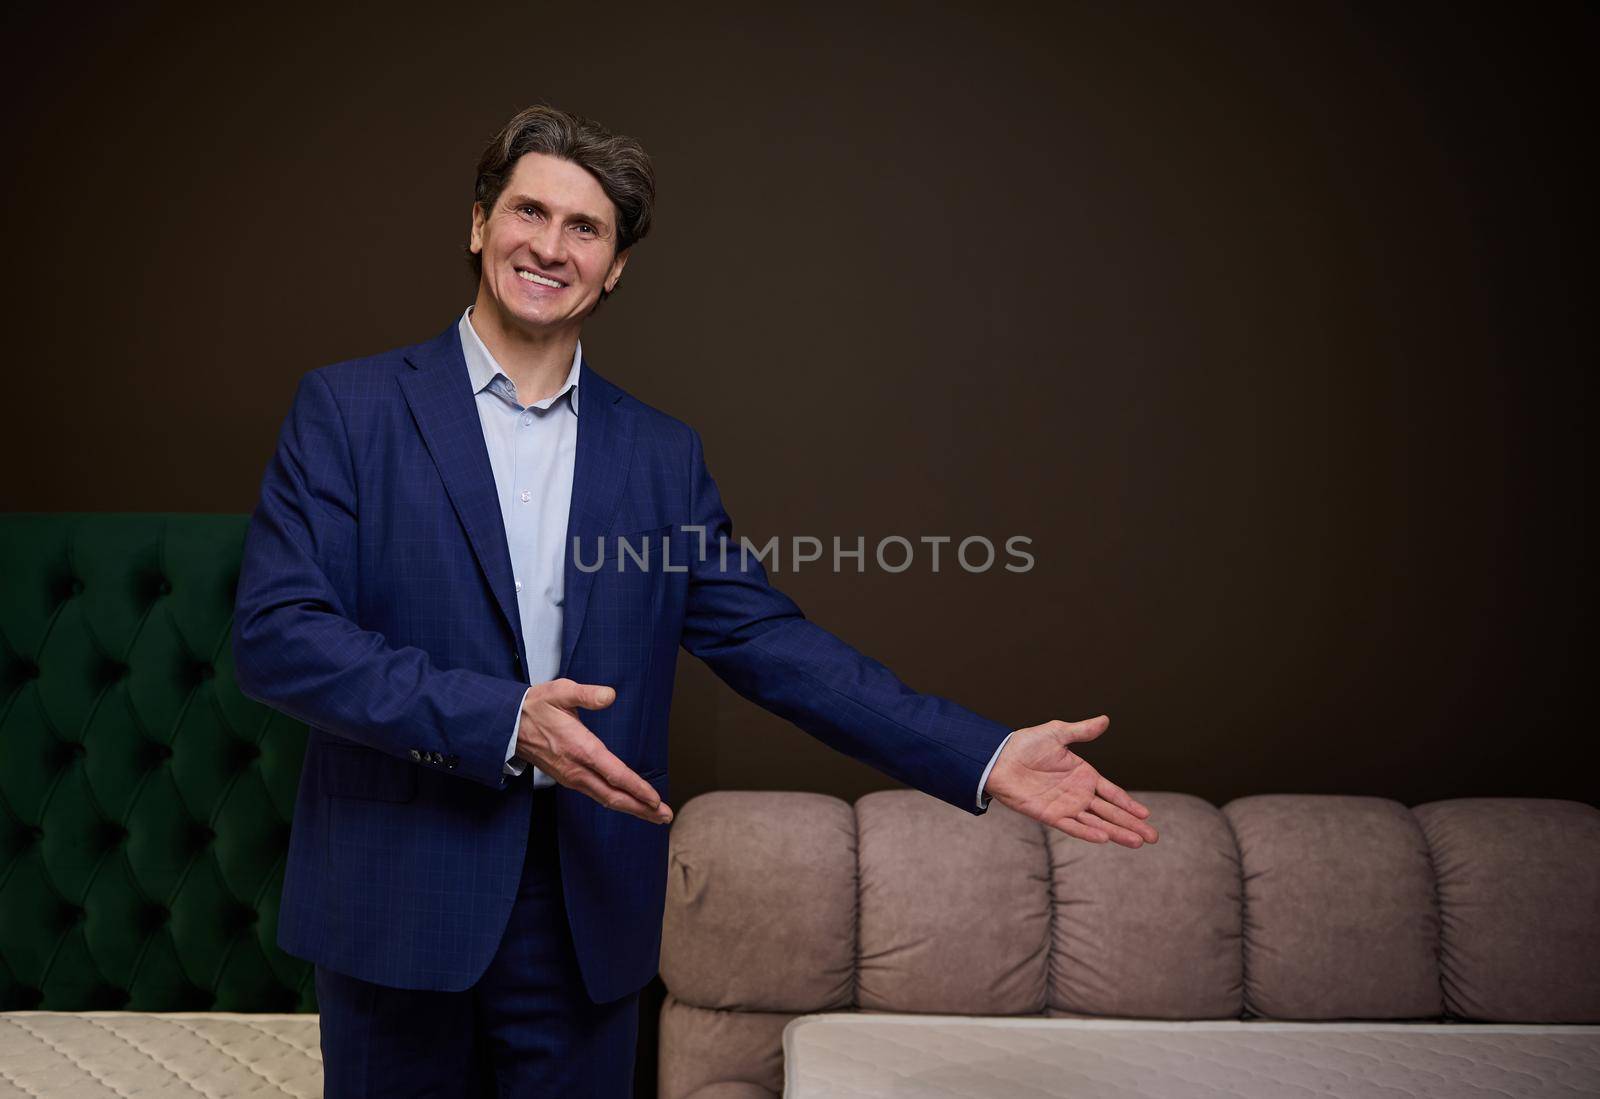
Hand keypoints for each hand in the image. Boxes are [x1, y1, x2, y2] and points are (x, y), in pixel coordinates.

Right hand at [516, 678, 671, 824]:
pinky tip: (628, 803)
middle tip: (665, 816)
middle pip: (614, 796)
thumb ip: (587, 694)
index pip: (615, 775)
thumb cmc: (537, 706)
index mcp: (580, 749)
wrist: (508, 724)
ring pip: (606, 799)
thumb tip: (610, 695)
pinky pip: (597, 795)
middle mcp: (577, 769)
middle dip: (642, 808)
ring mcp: (571, 777)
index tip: (656, 800)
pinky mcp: (568, 779)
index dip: (637, 789)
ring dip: (632, 808)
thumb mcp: (561, 692)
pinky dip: (616, 802)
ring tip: (655, 815)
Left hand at [984, 715, 1156, 847]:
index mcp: (1083, 775)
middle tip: (1153, 838)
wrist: (998, 758)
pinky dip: (1088, 832)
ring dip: (1116, 832)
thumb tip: (1105, 720)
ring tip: (1137, 842)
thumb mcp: (1057, 733)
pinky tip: (1105, 838)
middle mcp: (1077, 793)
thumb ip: (1082, 731)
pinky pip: (1072, 826)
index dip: (1128, 804)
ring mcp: (1065, 806)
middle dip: (1131, 825)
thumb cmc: (1025, 744)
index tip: (1146, 816)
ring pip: (1096, 822)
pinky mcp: (1049, 815)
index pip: (1112, 793)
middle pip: (1110, 812)